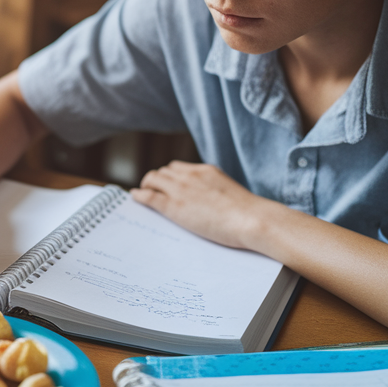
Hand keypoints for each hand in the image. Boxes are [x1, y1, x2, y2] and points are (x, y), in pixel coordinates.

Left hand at [131, 161, 274, 249]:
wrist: (251, 219)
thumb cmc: (248, 213)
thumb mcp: (230, 192)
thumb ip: (216, 191)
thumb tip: (212, 200)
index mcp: (205, 170)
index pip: (178, 167)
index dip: (169, 176)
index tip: (165, 183)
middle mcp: (190, 175)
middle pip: (163, 171)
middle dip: (156, 180)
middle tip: (152, 190)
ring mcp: (181, 189)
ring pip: (153, 179)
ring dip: (147, 185)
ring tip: (143, 194)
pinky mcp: (174, 205)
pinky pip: (149, 196)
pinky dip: (139, 195)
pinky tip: (135, 197)